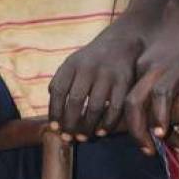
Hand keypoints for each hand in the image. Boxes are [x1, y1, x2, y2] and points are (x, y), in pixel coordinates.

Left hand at [47, 24, 144, 146]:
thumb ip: (62, 82)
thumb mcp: (74, 62)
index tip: (55, 128)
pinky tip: (101, 132)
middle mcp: (88, 68)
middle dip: (70, 124)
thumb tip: (54, 112)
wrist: (124, 40)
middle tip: (68, 138)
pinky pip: (115, 107)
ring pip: (95, 107)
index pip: (58, 91)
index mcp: (72, 64)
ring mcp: (108, 75)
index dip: (54, 112)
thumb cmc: (94, 58)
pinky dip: (108, 123)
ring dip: (88, 127)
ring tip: (83, 138)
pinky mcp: (125, 81)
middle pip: (75, 101)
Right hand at [123, 18, 178, 146]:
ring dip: (131, 124)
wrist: (177, 14)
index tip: (161, 134)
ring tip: (144, 143)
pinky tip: (139, 126)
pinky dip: (130, 113)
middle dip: (137, 129)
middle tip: (149, 150)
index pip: (162, 92)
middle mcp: (152, 68)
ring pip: (126, 100)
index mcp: (175, 67)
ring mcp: (139, 68)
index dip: (160, 114)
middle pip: (134, 101)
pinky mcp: (132, 69)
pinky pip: (126, 94)